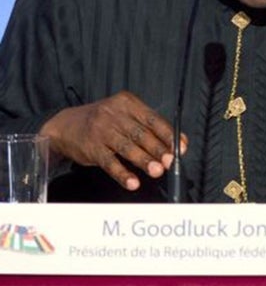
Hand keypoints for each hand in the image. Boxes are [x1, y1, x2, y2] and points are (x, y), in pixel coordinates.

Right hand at [39, 91, 184, 190]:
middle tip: (170, 162)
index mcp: (127, 103)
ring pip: (127, 147)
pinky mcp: (91, 148)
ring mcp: (101, 131)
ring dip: (144, 161)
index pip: (153, 119)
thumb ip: (147, 126)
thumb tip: (175, 142)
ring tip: (156, 171)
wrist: (64, 125)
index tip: (180, 147)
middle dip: (158, 149)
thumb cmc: (102, 121)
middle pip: (141, 133)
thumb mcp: (124, 114)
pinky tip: (132, 182)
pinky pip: (109, 162)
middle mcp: (114, 114)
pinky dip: (122, 174)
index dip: (168, 135)